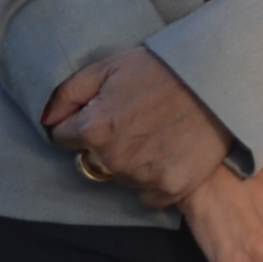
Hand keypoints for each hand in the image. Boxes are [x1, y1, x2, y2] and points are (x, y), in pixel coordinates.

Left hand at [46, 46, 233, 206]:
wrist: (216, 80)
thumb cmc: (161, 68)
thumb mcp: (109, 66)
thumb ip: (69, 93)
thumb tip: (46, 119)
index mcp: (94, 128)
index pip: (63, 139)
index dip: (81, 123)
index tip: (104, 112)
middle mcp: (114, 159)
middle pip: (94, 161)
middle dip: (106, 143)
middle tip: (136, 118)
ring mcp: (142, 177)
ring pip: (120, 178)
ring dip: (131, 162)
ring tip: (156, 132)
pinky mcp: (170, 189)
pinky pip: (148, 195)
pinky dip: (153, 179)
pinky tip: (168, 153)